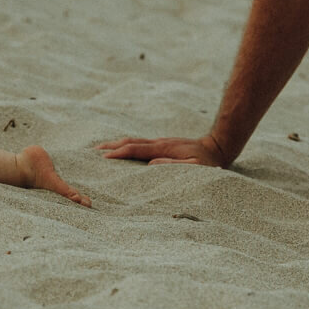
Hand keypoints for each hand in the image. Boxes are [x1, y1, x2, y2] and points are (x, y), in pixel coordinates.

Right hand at [96, 133, 227, 166]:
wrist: (217, 146)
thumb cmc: (208, 162)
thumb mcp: (194, 167)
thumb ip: (173, 165)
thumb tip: (151, 165)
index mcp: (163, 148)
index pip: (135, 149)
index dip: (118, 153)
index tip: (102, 158)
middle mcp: (158, 142)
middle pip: (129, 142)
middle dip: (110, 146)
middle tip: (92, 152)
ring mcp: (159, 142)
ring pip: (133, 141)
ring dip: (115, 144)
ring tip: (100, 149)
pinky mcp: (161, 144)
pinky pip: (139, 144)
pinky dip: (125, 146)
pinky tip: (121, 149)